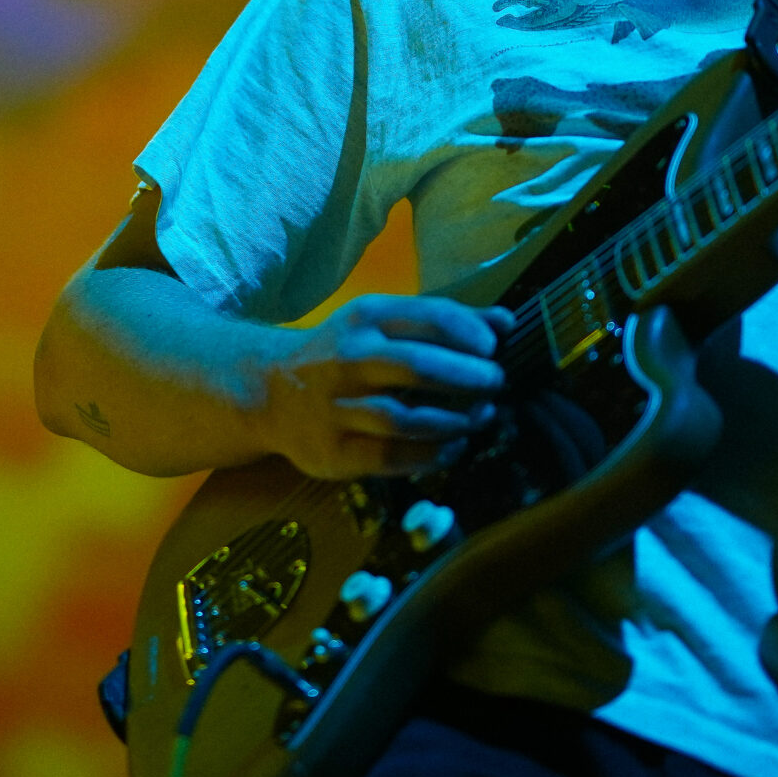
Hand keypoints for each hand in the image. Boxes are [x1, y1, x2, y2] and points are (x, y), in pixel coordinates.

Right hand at [257, 293, 513, 479]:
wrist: (269, 392)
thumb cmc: (342, 353)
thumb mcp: (382, 324)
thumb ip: (445, 321)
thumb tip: (508, 321)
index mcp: (364, 318)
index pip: (428, 317)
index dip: (470, 332)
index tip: (493, 347)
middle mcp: (348, 360)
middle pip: (418, 368)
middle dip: (468, 378)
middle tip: (496, 383)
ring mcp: (337, 409)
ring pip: (406, 420)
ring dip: (454, 422)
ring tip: (481, 418)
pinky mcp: (333, 452)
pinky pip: (391, 459)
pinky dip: (431, 457)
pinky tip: (454, 449)